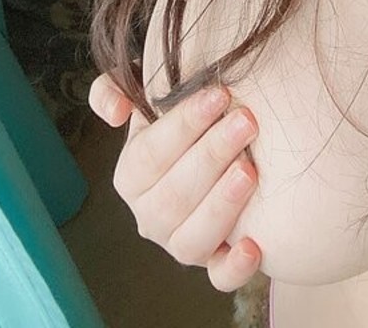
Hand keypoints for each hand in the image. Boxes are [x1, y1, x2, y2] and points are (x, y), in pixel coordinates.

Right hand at [88, 72, 261, 290]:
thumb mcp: (148, 93)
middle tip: (246, 121)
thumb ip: (114, 89)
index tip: (220, 94)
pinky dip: (235, 267)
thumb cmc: (188, 117)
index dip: (184, 124)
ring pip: (191, 240)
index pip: (149, 154)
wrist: (225, 143)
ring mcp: (180, 243)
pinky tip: (253, 244)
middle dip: (212, 154)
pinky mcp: (215, 262)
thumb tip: (116, 111)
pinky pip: (220, 277)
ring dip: (221, 205)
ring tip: (250, 170)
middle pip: (173, 195)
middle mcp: (151, 216)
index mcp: (132, 176)